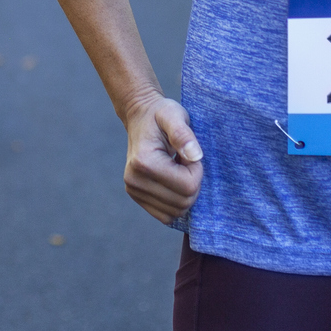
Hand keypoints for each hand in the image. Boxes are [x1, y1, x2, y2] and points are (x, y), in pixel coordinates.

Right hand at [121, 92, 203, 223]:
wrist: (140, 117)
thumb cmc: (160, 115)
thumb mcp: (174, 115)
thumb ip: (183, 134)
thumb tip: (195, 155)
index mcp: (144, 162)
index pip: (187, 186)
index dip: (196, 170)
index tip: (189, 153)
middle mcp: (134, 180)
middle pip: (183, 202)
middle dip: (192, 182)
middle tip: (184, 160)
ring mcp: (134, 191)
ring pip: (176, 212)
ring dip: (184, 192)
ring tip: (177, 168)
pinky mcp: (137, 197)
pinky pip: (166, 216)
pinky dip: (176, 202)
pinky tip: (172, 180)